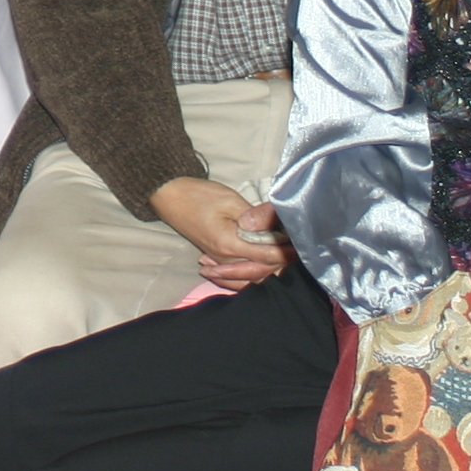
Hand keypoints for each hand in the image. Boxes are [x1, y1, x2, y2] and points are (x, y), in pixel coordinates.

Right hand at [149, 177, 288, 288]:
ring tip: (285, 262)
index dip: (286, 252)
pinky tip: (260, 270)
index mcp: (230, 244)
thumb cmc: (198, 195)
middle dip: (280, 264)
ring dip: (267, 270)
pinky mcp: (214, 256)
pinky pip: (235, 274)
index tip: (302, 246)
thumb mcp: (229, 200)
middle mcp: (224, 258)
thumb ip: (254, 219)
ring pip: (248, 275)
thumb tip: (275, 231)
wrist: (168, 195)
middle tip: (298, 254)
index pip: (266, 255)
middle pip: (259, 270)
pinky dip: (250, 275)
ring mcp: (218, 260)